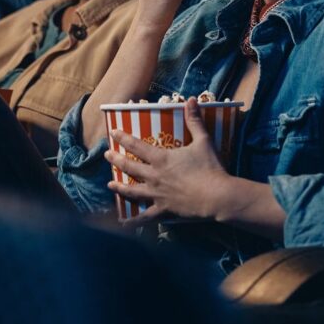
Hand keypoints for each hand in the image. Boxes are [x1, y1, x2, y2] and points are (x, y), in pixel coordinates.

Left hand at [104, 98, 230, 226]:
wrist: (216, 196)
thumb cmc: (210, 167)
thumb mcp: (203, 141)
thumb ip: (194, 120)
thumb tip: (190, 100)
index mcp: (161, 159)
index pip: (137, 146)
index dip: (123, 138)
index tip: (113, 132)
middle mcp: (154, 176)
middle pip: (130, 167)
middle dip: (116, 160)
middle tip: (107, 155)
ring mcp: (156, 194)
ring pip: (132, 191)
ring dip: (119, 187)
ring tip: (109, 184)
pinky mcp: (163, 210)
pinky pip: (144, 217)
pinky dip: (133, 221)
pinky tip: (123, 223)